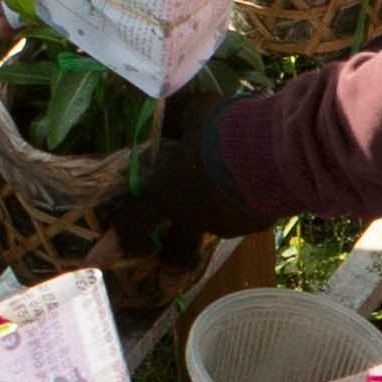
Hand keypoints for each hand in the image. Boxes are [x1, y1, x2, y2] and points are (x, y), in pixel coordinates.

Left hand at [103, 104, 253, 268]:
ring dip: (217, 219)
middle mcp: (194, 218)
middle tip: (168, 272)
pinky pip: (248, 216)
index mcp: (167, 193)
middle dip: (171, 264)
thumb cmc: (220, 132)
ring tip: (229, 195)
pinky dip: (249, 205)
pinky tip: (258, 187)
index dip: (122, 240)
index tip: (110, 254)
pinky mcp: (258, 224)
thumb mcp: (195, 112)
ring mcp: (227, 225)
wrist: (271, 152)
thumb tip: (172, 110)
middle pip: (178, 252)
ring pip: (216, 230)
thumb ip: (182, 118)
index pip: (134, 224)